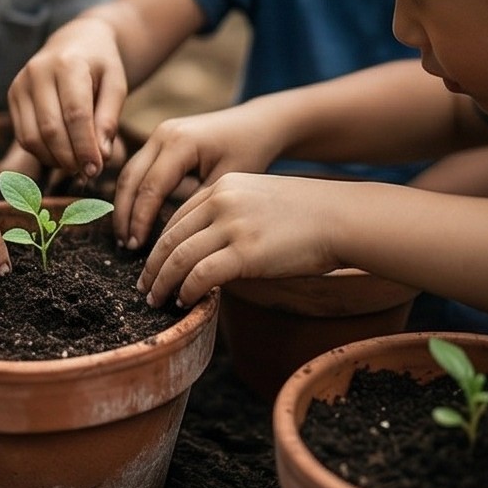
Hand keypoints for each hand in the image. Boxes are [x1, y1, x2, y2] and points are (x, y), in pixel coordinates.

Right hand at [7, 17, 126, 178]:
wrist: (76, 40)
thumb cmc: (101, 65)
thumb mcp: (116, 85)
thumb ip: (109, 119)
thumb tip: (100, 156)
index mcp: (68, 63)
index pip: (75, 114)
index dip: (85, 147)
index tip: (96, 169)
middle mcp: (38, 71)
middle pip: (50, 129)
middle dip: (70, 158)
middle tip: (87, 173)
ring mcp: (21, 84)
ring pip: (32, 137)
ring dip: (55, 160)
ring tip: (76, 165)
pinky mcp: (13, 96)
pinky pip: (23, 136)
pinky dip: (42, 153)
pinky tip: (61, 155)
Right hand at [114, 108, 278, 250]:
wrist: (260, 124)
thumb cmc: (251, 151)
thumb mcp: (226, 183)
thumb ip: (195, 206)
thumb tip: (168, 236)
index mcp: (180, 142)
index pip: (150, 188)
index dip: (141, 220)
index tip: (138, 247)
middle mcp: (163, 134)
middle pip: (130, 179)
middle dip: (124, 214)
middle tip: (126, 245)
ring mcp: (159, 135)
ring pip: (130, 174)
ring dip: (125, 205)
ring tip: (127, 237)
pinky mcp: (161, 141)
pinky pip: (140, 169)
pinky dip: (136, 194)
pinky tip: (137, 218)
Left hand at [137, 172, 344, 309]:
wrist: (344, 218)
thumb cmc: (309, 216)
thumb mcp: (260, 202)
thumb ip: (230, 218)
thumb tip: (207, 251)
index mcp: (223, 186)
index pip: (177, 218)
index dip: (159, 245)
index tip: (153, 265)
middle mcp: (221, 201)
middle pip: (170, 238)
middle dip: (152, 267)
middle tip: (144, 288)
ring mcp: (232, 225)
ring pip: (178, 258)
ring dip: (163, 283)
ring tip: (157, 300)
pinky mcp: (245, 252)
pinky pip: (200, 275)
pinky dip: (186, 291)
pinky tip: (184, 301)